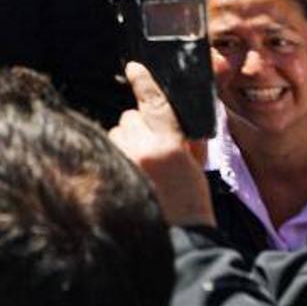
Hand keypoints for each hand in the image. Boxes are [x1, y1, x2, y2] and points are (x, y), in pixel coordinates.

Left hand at [108, 62, 214, 227]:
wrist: (181, 237)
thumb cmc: (192, 199)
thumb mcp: (196, 162)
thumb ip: (185, 135)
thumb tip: (173, 109)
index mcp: (169, 145)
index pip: (154, 103)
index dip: (144, 82)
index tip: (135, 68)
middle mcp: (141, 150)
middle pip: (130, 117)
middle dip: (139, 126)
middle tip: (153, 148)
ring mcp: (123, 162)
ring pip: (116, 132)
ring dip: (126, 141)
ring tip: (143, 166)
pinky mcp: (111, 171)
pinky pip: (110, 149)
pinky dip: (119, 154)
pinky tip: (132, 173)